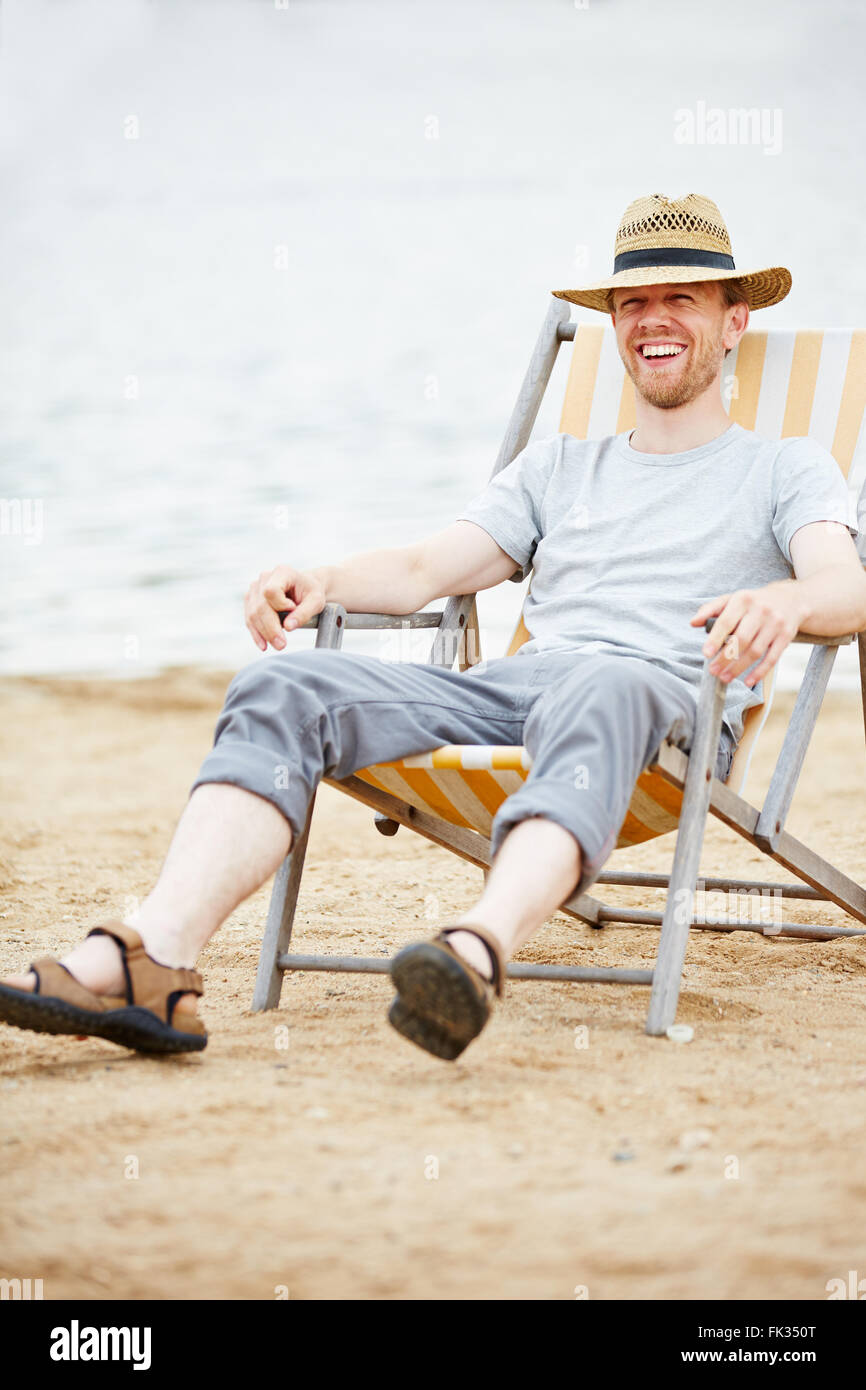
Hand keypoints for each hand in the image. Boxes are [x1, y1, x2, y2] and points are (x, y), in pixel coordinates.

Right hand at [244, 565, 326, 651]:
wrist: (306, 589)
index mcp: (282, 572)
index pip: (271, 591)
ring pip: (252, 614)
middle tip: (281, 645)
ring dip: (263, 633)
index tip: (293, 610)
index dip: (280, 605)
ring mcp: (255, 588)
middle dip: (270, 628)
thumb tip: (288, 627)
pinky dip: (256, 633)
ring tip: (277, 645)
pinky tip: (263, 644)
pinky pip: (249, 618)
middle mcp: (265, 577)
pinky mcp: (251, 600)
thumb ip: (304, 613)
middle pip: (260, 606)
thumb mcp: (316, 602)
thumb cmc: (311, 593)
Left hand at [690, 581, 804, 686]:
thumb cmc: (755, 602)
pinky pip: (772, 658)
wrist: (792, 599)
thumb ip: (711, 609)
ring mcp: (775, 624)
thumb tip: (693, 622)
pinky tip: (748, 681)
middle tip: (713, 670)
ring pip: (755, 651)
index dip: (715, 639)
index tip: (706, 654)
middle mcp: (761, 611)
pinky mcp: (786, 636)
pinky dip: (759, 672)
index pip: (726, 621)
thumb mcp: (733, 599)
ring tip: (725, 677)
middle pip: (741, 639)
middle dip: (725, 658)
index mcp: (743, 600)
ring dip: (739, 668)